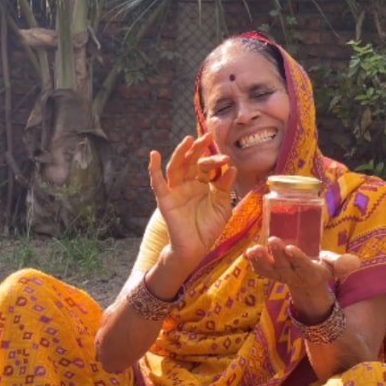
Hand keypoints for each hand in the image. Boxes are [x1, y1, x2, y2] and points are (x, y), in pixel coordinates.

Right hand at [148, 134, 235, 268]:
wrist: (196, 248)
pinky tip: (153, 155)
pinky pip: (157, 182)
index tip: (227, 159)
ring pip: (176, 167)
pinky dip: (153, 168)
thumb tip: (232, 168)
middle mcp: (187, 184)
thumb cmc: (208, 228)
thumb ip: (225, 187)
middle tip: (207, 137)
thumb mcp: (222, 205)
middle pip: (190, 162)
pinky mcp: (165, 199)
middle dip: (198, 149)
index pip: (207, 167)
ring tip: (188, 140)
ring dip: (180, 153)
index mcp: (201, 184)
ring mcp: (175, 190)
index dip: (216, 161)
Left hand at [245, 238, 360, 320]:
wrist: (306, 285)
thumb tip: (355, 262)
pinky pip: (260, 270)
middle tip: (273, 240)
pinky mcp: (270, 273)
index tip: (291, 248)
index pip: (303, 266)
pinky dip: (253, 263)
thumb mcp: (332, 267)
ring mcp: (279, 275)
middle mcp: (292, 275)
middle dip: (277, 254)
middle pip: (283, 265)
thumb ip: (341, 264)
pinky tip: (248, 253)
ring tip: (254, 249)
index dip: (297, 258)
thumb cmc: (320, 268)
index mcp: (310, 273)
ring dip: (260, 260)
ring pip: (268, 269)